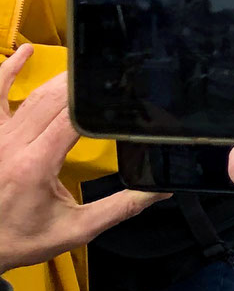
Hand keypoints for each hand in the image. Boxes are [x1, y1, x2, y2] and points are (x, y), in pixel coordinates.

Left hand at [0, 48, 165, 271]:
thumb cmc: (22, 238)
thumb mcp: (76, 229)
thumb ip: (120, 208)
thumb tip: (161, 191)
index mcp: (37, 164)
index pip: (75, 119)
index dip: (103, 102)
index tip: (128, 91)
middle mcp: (14, 144)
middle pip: (56, 99)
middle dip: (88, 84)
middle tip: (117, 73)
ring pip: (32, 93)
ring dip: (62, 78)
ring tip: (89, 66)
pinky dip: (8, 70)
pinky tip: (24, 52)